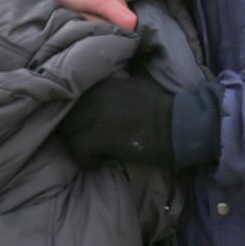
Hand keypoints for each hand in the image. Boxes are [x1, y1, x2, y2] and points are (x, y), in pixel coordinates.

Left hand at [7, 0, 135, 29]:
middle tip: (97, 19)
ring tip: (91, 4)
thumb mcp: (75, 15)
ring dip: (112, 4)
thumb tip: (110, 32)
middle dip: (115, 17)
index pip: (130, 20)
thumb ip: (96, 25)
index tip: (113, 34)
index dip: (124, 31)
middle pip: (125, 9)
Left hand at [54, 76, 173, 166]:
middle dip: (72, 130)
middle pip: (65, 114)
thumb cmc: (164, 106)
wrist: (179, 123)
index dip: (75, 113)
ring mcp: (96, 115)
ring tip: (90, 153)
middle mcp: (95, 95)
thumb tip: (107, 93)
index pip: (72, 96)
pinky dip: (84, 159)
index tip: (82, 125)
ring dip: (76, 145)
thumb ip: (115, 87)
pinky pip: (77, 149)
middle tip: (84, 142)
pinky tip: (97, 162)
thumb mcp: (135, 85)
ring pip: (67, 132)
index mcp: (103, 83)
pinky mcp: (100, 136)